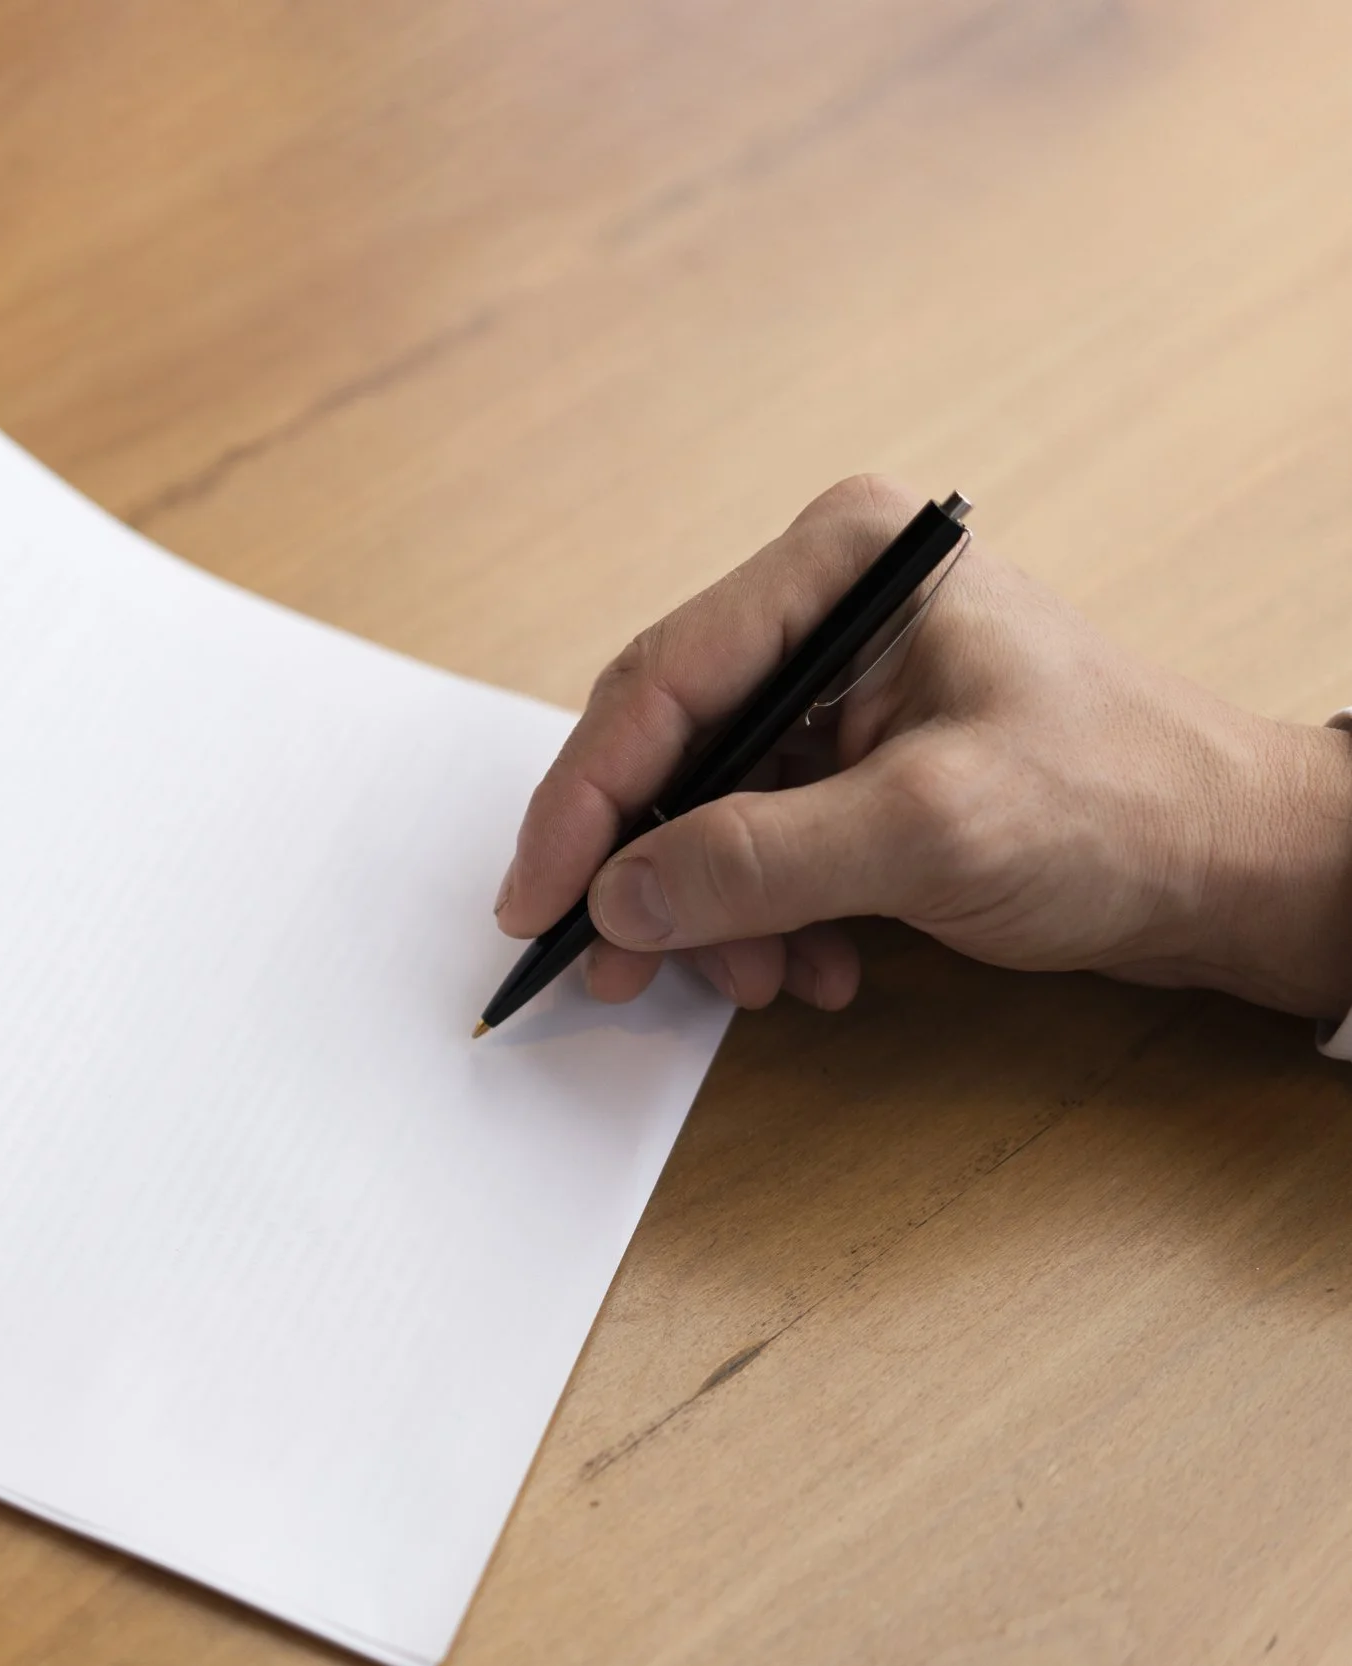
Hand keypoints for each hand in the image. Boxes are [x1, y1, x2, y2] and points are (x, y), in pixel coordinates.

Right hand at [496, 475, 1351, 1019]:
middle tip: (616, 964)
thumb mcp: (927, 833)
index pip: (662, 682)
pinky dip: (763, 913)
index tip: (541, 900)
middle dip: (649, 867)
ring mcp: (841, 680)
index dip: (585, 802)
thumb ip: (756, 861)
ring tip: (756, 981)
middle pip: (670, 742)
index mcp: (842, 564)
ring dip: (713, 907)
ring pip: (704, 802)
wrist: (1244, 870)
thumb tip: (619, 896)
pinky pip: (757, 834)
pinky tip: (810, 966)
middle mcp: (829, 605)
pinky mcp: (856, 753)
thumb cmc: (1132, 808)